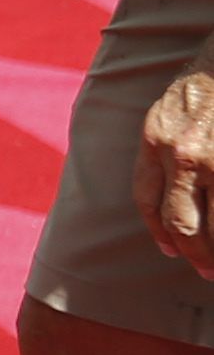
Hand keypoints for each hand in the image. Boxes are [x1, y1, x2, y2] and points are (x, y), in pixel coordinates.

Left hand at [142, 57, 213, 279]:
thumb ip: (163, 148)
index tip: (171, 250)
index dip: (159, 232)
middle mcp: (183, 154)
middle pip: (182, 222)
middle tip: (205, 270)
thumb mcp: (167, 112)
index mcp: (155, 140)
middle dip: (194, 253)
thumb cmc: (203, 83)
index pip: (148, 200)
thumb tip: (170, 192)